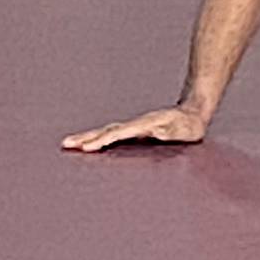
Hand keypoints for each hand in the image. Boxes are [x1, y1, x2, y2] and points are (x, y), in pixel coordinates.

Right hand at [61, 106, 207, 152]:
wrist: (193, 113)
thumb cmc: (189, 125)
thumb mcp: (184, 129)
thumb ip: (171, 131)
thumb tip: (157, 133)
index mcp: (146, 124)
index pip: (121, 133)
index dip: (104, 140)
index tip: (88, 147)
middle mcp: (137, 124)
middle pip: (108, 130)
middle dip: (87, 137)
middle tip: (66, 144)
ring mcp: (135, 127)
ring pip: (107, 131)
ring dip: (88, 137)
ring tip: (69, 143)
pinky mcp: (136, 131)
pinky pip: (113, 134)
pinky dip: (98, 138)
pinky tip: (88, 144)